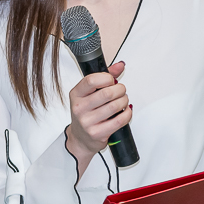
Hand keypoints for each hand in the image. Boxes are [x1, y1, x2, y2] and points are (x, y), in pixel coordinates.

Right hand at [65, 61, 130, 178]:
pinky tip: (126, 111)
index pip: (91, 80)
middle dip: (120, 90)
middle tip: (121, 91)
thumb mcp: (89, 94)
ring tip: (123, 101)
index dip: (106, 78)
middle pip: (106, 93)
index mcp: (76, 94)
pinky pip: (119, 120)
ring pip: (114, 106)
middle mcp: (79, 108)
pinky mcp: (97, 133)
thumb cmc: (86, 113)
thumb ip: (104, 78)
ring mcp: (87, 122)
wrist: (81, 138)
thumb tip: (120, 65)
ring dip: (124, 101)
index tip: (112, 80)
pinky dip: (127, 114)